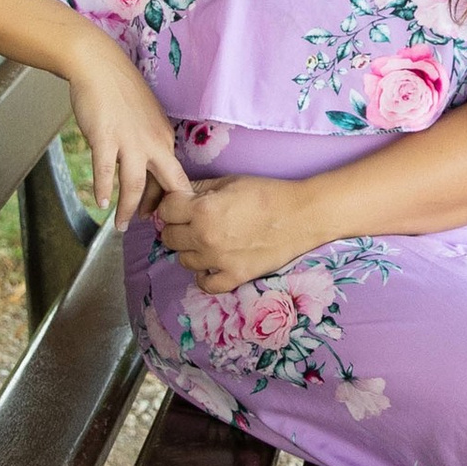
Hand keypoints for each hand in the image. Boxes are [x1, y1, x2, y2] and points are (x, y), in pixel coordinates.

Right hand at [59, 31, 192, 232]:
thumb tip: (143, 170)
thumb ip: (147, 144)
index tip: (163, 213)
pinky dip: (102, 189)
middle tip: (151, 226)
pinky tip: (100, 202)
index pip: (175, 176)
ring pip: (134, 185)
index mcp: (164, 137)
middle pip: (166, 184)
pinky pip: (104, 171)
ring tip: (120, 225)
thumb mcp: (145, 118)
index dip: (172, 198)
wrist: (98, 65)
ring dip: (127, 209)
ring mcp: (130, 141)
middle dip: (160, 210)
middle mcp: (153, 142)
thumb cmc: (120, 90)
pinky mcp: (106, 139)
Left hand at [150, 175, 310, 293]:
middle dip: (178, 228)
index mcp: (201, 209)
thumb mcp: (230, 181)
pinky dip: (204, 276)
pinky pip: (205, 284)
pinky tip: (211, 265)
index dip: (172, 206)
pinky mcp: (234, 276)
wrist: (301, 215)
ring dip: (191, 250)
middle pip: (169, 237)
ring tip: (208, 241)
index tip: (182, 206)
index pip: (165, 211)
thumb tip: (179, 195)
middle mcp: (204, 237)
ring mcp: (217, 260)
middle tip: (193, 223)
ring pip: (183, 260)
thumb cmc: (267, 193)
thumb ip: (200, 188)